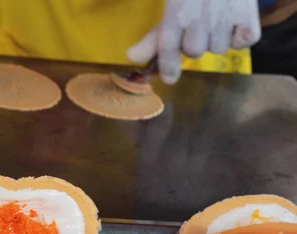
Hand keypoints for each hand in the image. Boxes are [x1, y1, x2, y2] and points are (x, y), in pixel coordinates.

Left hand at [127, 0, 261, 83]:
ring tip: (219, 14)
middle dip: (195, 42)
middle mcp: (199, 18)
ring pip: (218, 49)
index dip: (167, 66)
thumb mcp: (172, 3)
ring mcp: (225, 18)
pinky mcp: (250, 17)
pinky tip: (236, 17)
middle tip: (200, 21)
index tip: (170, 79)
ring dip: (218, 37)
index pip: (168, 47)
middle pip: (194, 52)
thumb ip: (154, 35)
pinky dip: (241, 35)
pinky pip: (243, 42)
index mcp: (176, 12)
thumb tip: (131, 56)